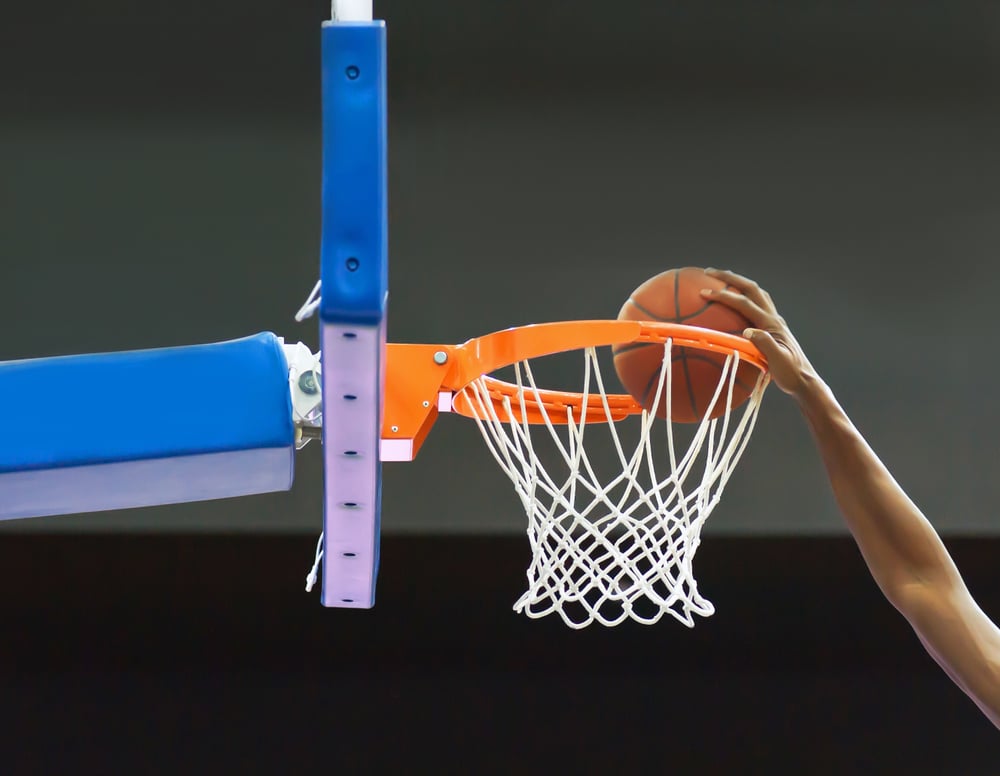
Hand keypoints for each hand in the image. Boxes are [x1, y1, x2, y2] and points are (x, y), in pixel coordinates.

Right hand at [699, 268, 817, 397]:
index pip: (744, 304)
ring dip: (738, 283)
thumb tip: (747, 331)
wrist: (803, 380)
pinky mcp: (772, 327)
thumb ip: (765, 344)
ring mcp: (773, 321)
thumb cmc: (790, 374)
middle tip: (709, 272)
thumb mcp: (778, 361)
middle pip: (751, 288)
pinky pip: (756, 304)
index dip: (724, 296)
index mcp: (771, 324)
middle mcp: (773, 317)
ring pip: (755, 293)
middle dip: (729, 278)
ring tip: (720, 279)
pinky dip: (743, 296)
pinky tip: (733, 302)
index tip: (704, 293)